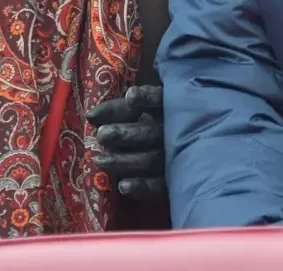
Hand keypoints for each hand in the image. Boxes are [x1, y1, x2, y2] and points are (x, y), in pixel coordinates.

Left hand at [86, 84, 165, 199]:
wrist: (190, 162)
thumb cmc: (151, 127)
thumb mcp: (141, 111)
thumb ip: (122, 109)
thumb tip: (92, 114)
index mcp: (167, 110)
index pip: (158, 100)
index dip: (146, 97)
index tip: (130, 96)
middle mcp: (172, 133)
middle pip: (150, 132)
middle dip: (124, 134)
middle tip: (101, 135)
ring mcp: (173, 158)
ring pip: (150, 160)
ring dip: (123, 161)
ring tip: (99, 160)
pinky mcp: (171, 181)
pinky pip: (159, 186)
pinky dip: (141, 186)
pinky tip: (123, 187)